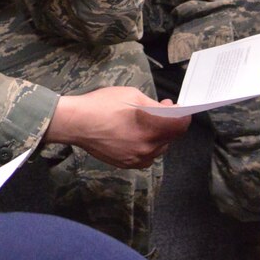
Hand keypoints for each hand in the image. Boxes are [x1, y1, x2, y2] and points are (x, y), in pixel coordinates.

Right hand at [45, 87, 185, 167]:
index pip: (181, 125)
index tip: (177, 108)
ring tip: (144, 123)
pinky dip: (146, 146)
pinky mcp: (127, 164)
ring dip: (158, 136)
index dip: (183, 114)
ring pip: (159, 148)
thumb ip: (154, 105)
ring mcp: (137, 158)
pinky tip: (135, 135)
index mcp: (152, 128)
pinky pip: (146, 156)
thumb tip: (166, 110)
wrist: (76, 123)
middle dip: (169, 123)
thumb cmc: (102, 105)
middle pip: (171, 137)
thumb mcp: (132, 95)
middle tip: (158, 109)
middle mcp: (148, 147)